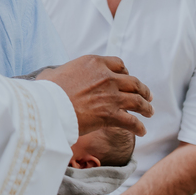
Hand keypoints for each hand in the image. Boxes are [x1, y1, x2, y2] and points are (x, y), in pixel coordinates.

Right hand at [37, 56, 152, 136]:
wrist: (47, 106)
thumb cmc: (45, 91)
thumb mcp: (52, 74)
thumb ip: (58, 72)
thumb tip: (51, 75)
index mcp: (94, 63)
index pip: (118, 64)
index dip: (125, 72)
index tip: (126, 78)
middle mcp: (106, 77)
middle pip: (133, 82)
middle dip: (142, 90)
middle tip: (147, 95)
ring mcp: (111, 96)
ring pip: (138, 101)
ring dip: (146, 107)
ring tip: (149, 112)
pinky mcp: (110, 115)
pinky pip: (132, 122)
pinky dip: (139, 127)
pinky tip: (142, 131)